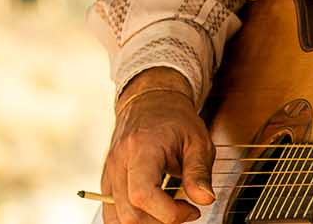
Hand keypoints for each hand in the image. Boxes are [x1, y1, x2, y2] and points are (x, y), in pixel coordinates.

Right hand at [101, 69, 215, 223]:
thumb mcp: (197, 140)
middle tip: (184, 209)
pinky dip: (133, 219)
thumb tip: (205, 199)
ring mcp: (108, 174)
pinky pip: (111, 213)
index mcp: (141, 149)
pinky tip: (153, 210)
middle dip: (161, 221)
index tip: (192, 209)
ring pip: (117, 218)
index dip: (169, 213)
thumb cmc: (175, 119)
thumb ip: (199, 172)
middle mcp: (118, 163)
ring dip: (146, 223)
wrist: (150, 101)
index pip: (143, 195)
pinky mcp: (106, 182)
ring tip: (168, 209)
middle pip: (129, 214)